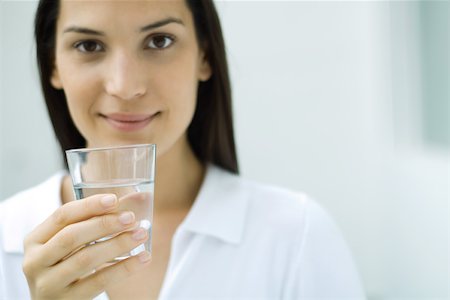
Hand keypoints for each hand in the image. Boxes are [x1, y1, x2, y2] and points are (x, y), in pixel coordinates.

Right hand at [22, 194, 151, 299]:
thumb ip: (92, 222)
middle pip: (71, 237)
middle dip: (104, 224)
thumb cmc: (67, 266)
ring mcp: (48, 285)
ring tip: (141, 234)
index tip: (114, 199)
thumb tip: (139, 197)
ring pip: (86, 259)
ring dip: (118, 244)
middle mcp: (35, 262)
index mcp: (35, 240)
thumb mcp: (67, 245)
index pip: (62, 216)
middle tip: (130, 218)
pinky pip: (99, 281)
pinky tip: (143, 258)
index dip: (88, 206)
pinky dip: (124, 268)